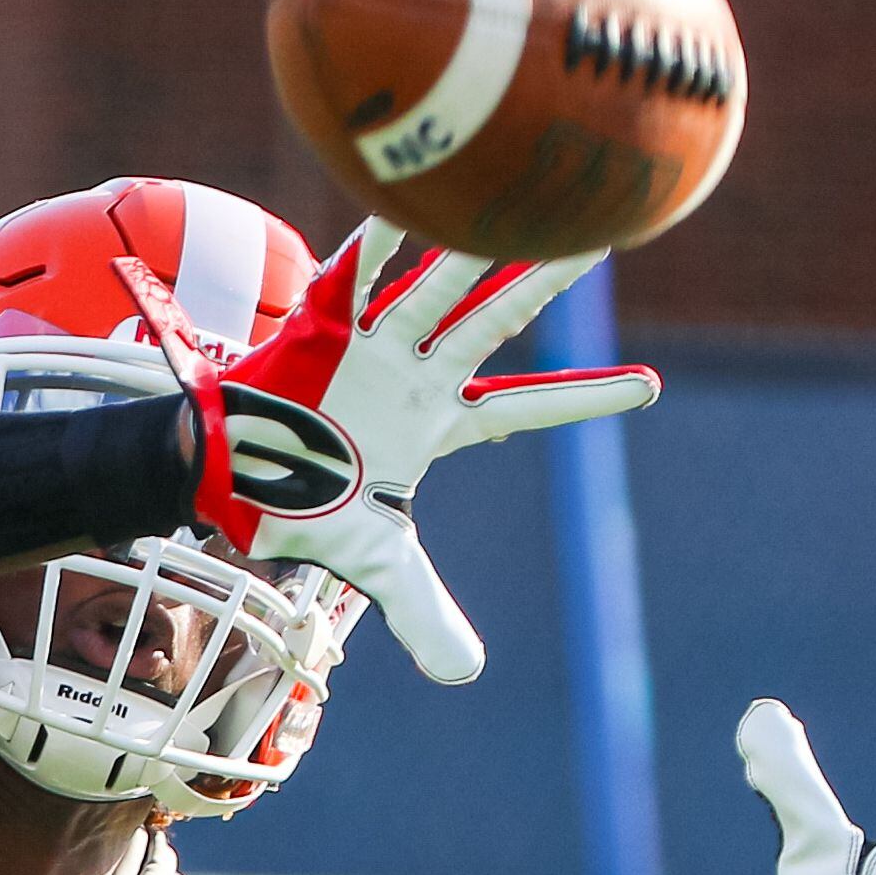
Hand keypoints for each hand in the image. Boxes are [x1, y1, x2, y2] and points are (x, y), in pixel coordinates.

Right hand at [116, 227, 658, 683]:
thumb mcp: (375, 560)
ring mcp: (371, 345)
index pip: (522, 406)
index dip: (581, 399)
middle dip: (543, 283)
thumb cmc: (300, 507)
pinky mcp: (319, 327)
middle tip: (599, 232)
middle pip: (492, 321)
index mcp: (437, 423)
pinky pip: (351, 279)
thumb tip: (465, 675)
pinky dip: (372, 246)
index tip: (650, 388)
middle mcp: (415, 373)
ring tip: (517, 199)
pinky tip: (399, 201)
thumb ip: (422, 609)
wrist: (225, 479)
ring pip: (434, 289)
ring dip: (472, 251)